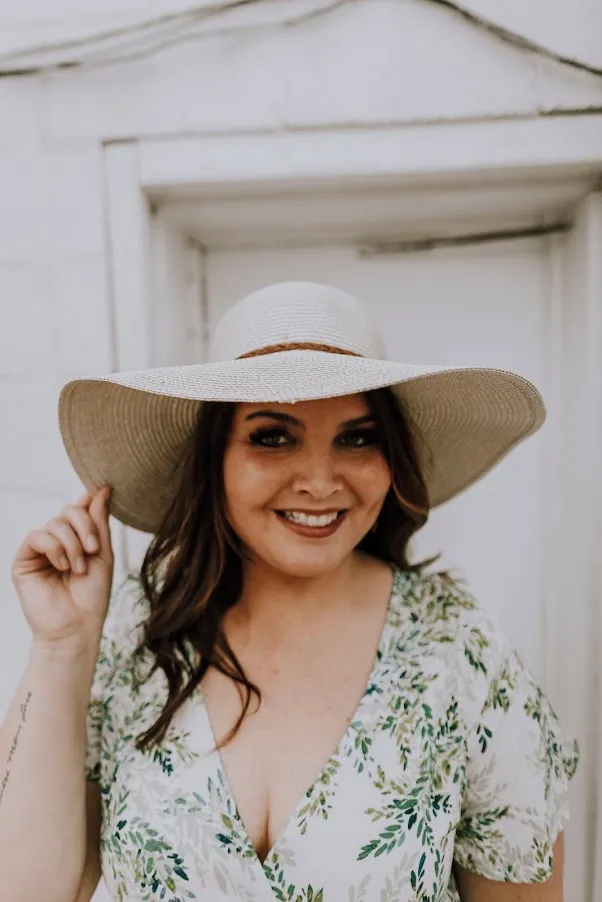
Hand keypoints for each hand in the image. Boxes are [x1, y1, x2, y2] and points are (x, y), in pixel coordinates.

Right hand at [11, 487, 113, 650]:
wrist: (76, 627)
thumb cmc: (92, 596)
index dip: (89, 499)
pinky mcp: (24, 559)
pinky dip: (54, 548)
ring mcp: (40, 550)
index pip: (80, 508)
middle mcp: (58, 541)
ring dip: (72, 543)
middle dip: (84, 526)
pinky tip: (62, 566)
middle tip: (92, 549)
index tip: (105, 488)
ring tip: (78, 568)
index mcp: (77, 539)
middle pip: (68, 510)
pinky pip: (37, 536)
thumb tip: (100, 489)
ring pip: (54, 522)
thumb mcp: (102, 555)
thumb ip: (99, 522)